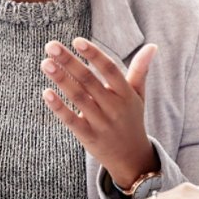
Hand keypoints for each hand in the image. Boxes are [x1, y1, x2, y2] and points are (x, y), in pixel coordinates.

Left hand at [41, 38, 156, 187]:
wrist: (132, 158)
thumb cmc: (131, 120)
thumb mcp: (138, 96)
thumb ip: (140, 70)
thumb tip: (152, 46)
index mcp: (126, 94)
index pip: (110, 70)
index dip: (94, 55)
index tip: (77, 40)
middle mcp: (114, 107)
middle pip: (90, 81)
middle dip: (70, 62)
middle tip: (51, 46)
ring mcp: (101, 123)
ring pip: (79, 98)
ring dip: (61, 80)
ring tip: (46, 63)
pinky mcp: (88, 137)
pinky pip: (72, 120)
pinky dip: (59, 107)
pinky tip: (46, 93)